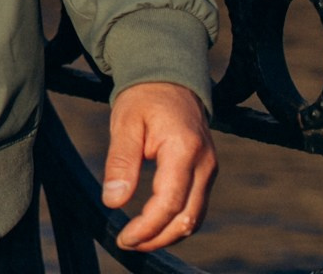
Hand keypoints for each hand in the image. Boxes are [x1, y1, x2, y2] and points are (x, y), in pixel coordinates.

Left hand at [103, 81, 215, 251]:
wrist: (170, 79)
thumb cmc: (144, 98)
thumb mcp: (125, 123)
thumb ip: (120, 162)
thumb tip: (113, 201)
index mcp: (184, 149)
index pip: (169, 202)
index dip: (147, 227)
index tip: (124, 237)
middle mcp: (205, 163)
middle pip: (187, 218)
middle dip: (157, 238)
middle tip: (127, 243)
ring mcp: (209, 169)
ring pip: (195, 217)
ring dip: (168, 235)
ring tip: (137, 240)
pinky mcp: (206, 173)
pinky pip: (196, 207)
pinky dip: (176, 222)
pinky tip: (154, 226)